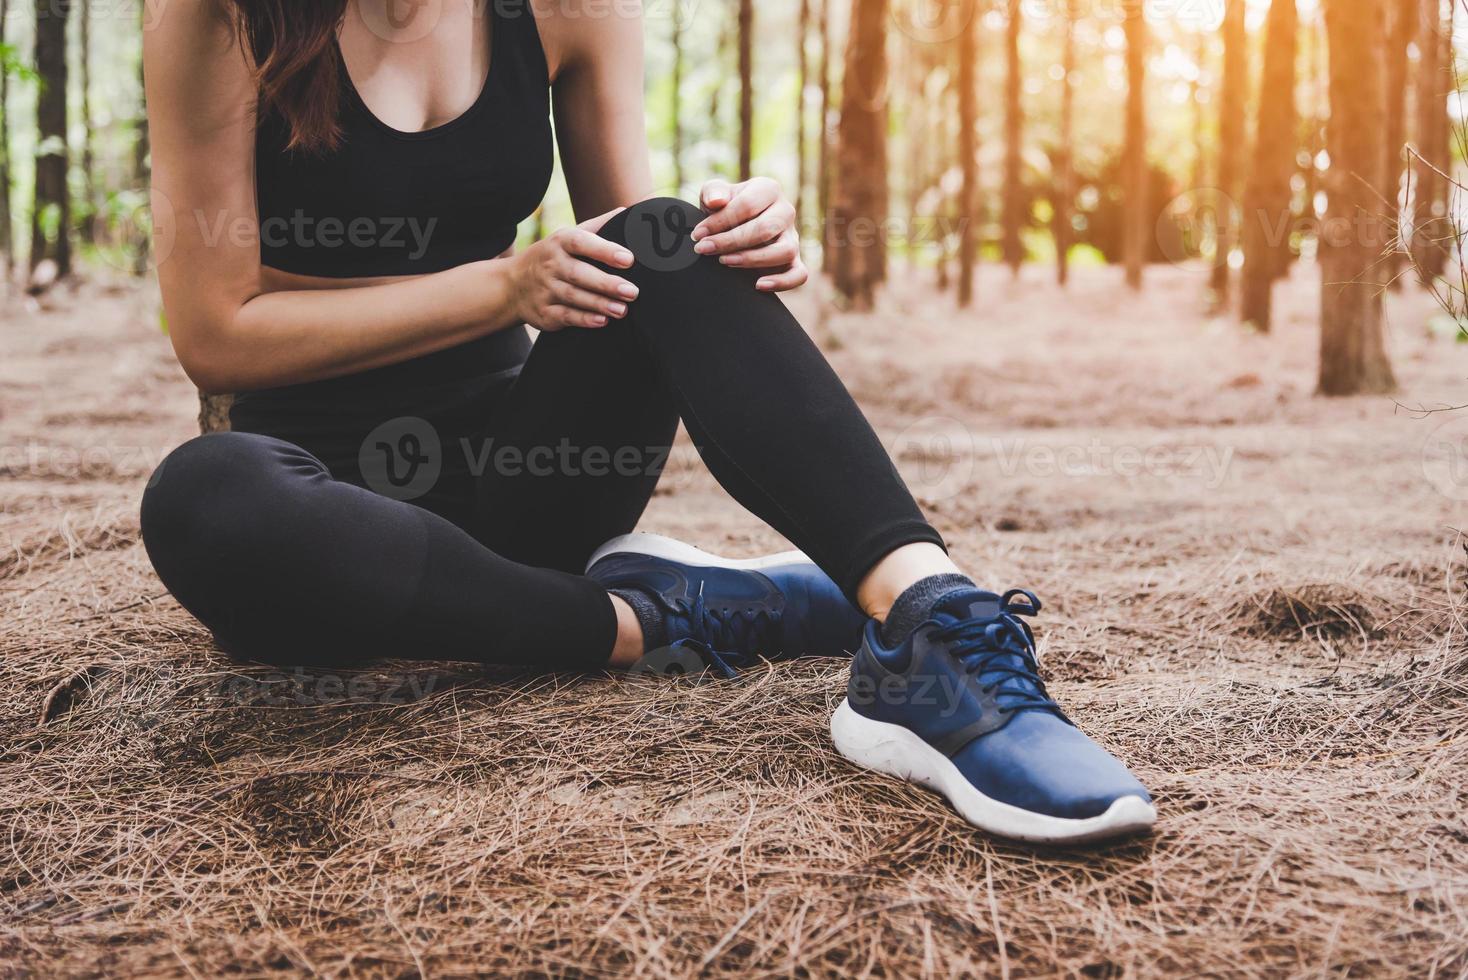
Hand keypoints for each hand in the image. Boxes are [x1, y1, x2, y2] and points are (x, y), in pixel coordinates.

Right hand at [508, 208, 640, 330]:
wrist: (512, 284)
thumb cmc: (553, 257)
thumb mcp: (567, 237)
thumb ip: (597, 226)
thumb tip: (627, 212)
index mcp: (560, 242)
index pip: (581, 242)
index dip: (604, 250)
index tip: (628, 259)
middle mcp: (551, 265)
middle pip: (579, 274)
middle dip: (606, 283)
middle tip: (632, 291)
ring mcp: (545, 289)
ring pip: (574, 297)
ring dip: (599, 304)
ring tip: (623, 309)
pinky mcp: (544, 312)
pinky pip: (565, 316)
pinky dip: (583, 319)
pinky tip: (602, 320)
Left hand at [690, 177, 808, 291]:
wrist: (733, 226)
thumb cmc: (725, 208)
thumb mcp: (715, 195)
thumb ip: (712, 191)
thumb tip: (716, 201)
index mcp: (769, 189)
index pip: (747, 205)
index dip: (720, 221)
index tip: (698, 235)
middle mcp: (786, 211)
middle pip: (765, 229)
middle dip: (730, 241)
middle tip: (705, 249)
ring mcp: (793, 237)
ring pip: (784, 251)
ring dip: (752, 259)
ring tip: (725, 262)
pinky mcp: (794, 260)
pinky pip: (799, 274)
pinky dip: (782, 282)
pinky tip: (758, 285)